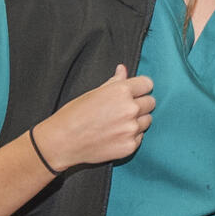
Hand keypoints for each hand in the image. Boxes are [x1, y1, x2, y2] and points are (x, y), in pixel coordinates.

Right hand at [37, 63, 153, 167]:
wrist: (63, 141)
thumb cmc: (74, 114)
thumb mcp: (93, 92)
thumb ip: (114, 81)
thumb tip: (123, 69)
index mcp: (121, 91)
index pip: (147, 84)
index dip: (140, 88)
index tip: (135, 92)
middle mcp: (130, 109)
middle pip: (151, 102)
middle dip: (140, 103)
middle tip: (123, 109)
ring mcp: (131, 129)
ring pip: (147, 120)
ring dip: (137, 120)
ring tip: (118, 123)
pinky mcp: (130, 146)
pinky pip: (140, 137)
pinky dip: (132, 136)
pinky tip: (116, 135)